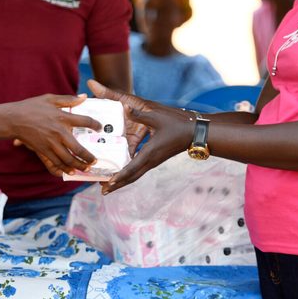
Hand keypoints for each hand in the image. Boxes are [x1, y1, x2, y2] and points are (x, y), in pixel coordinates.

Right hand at [7, 94, 101, 175]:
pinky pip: (56, 163)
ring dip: (79, 166)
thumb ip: (68, 99)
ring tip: (86, 168)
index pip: (85, 121)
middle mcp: (59, 132)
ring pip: (69, 159)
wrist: (13, 119)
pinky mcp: (43, 151)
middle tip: (95, 160)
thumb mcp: (50, 99)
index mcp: (63, 117)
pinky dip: (64, 169)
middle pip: (79, 148)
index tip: (100, 128)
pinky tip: (70, 171)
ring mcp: (51, 143)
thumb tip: (84, 97)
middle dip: (89, 157)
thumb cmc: (31, 107)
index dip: (95, 125)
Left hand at [87, 79, 195, 193]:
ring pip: (135, 175)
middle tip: (103, 191)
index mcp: (150, 152)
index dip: (120, 176)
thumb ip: (138, 114)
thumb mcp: (156, 117)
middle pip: (132, 177)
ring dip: (122, 182)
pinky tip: (121, 174)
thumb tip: (125, 107)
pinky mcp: (154, 160)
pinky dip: (128, 175)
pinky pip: (139, 171)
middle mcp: (151, 160)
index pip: (132, 168)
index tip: (109, 183)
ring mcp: (153, 162)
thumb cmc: (176, 124)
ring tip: (108, 187)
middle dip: (117, 185)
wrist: (194, 132)